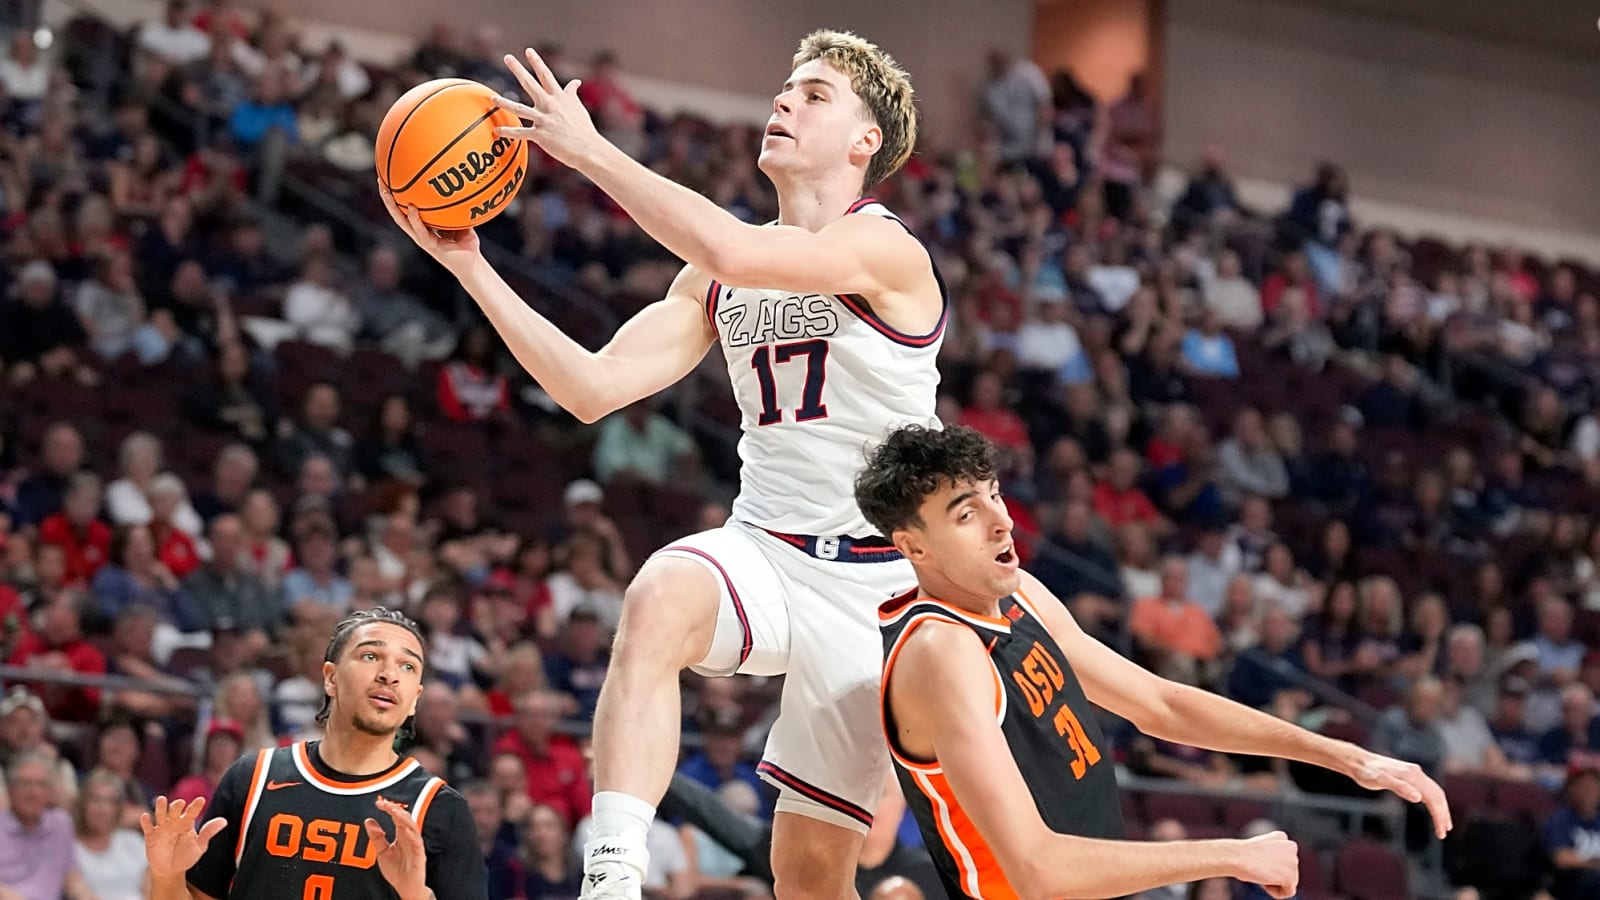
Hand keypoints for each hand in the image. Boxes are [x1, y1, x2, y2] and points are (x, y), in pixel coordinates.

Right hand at [141, 796, 226, 879]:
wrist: (170, 870)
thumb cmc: (187, 855)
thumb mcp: (199, 846)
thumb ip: (208, 833)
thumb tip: (224, 821)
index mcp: (187, 822)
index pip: (192, 812)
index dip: (196, 806)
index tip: (201, 800)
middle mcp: (174, 822)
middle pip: (175, 810)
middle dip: (176, 806)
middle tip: (180, 803)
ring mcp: (162, 827)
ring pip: (160, 814)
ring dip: (160, 807)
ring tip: (161, 799)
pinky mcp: (151, 836)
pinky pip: (148, 827)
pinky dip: (146, 821)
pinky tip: (146, 816)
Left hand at [364, 795, 428, 899]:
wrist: (406, 888)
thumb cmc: (397, 870)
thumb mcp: (382, 852)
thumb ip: (377, 837)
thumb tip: (368, 821)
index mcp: (402, 835)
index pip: (397, 817)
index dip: (389, 808)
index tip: (378, 803)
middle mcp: (410, 837)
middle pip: (405, 818)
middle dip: (395, 809)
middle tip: (384, 803)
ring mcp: (415, 845)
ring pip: (412, 826)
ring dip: (403, 817)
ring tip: (393, 810)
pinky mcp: (419, 854)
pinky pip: (417, 842)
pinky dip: (411, 834)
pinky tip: (404, 828)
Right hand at [378, 181, 483, 274]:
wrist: (472, 266)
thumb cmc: (467, 245)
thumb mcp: (461, 222)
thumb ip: (456, 208)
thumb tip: (460, 185)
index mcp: (423, 228)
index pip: (405, 210)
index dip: (397, 197)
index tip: (390, 179)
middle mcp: (419, 233)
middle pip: (398, 214)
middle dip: (388, 198)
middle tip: (380, 181)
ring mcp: (423, 240)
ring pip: (402, 222)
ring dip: (393, 207)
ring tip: (387, 192)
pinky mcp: (430, 246)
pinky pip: (420, 231)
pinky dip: (415, 220)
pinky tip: (412, 207)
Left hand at [494, 48, 603, 170]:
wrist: (588, 149)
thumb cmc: (583, 129)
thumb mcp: (578, 107)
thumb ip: (572, 93)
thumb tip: (576, 81)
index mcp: (559, 97)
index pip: (546, 75)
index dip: (537, 62)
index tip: (528, 51)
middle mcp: (550, 105)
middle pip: (530, 84)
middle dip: (518, 70)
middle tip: (507, 57)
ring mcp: (544, 120)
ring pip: (520, 109)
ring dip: (505, 103)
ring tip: (493, 99)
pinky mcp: (540, 135)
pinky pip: (520, 133)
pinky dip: (508, 132)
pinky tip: (497, 131)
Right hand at [1228, 830, 1297, 898]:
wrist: (1236, 856)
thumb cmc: (1240, 854)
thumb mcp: (1260, 848)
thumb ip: (1273, 855)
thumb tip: (1277, 870)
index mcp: (1283, 837)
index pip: (1283, 859)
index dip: (1268, 864)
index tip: (1256, 860)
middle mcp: (1291, 847)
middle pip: (1288, 871)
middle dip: (1273, 873)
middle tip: (1257, 867)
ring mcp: (1293, 862)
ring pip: (1289, 882)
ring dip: (1274, 882)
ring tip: (1260, 873)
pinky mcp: (1290, 877)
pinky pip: (1288, 892)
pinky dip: (1276, 892)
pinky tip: (1264, 882)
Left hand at [1348, 750, 1452, 838]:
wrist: (1357, 761)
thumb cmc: (1366, 772)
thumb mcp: (1380, 780)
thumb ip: (1399, 787)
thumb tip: (1418, 797)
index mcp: (1412, 775)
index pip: (1434, 798)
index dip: (1440, 815)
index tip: (1441, 832)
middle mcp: (1416, 773)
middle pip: (1437, 795)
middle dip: (1443, 814)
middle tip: (1444, 832)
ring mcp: (1413, 774)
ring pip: (1434, 792)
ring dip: (1440, 808)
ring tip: (1443, 825)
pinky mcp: (1408, 777)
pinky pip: (1426, 790)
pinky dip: (1432, 802)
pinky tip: (1432, 810)